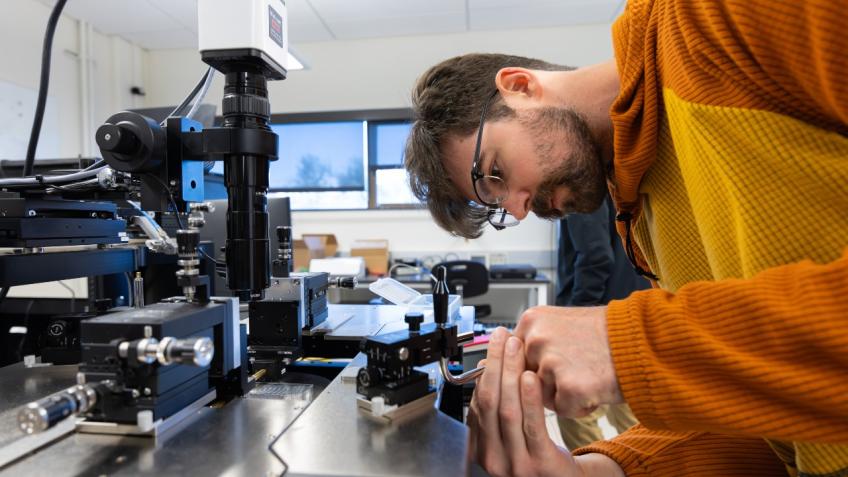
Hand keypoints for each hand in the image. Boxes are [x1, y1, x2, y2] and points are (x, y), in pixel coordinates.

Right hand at [468, 327, 580, 476]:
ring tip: (516, 348)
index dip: (483, 371)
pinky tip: (530, 377)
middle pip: (489, 403)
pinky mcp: (540, 464)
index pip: (477, 404)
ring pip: (507, 412)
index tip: (493, 346)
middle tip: (502, 337)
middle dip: (494, 365)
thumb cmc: (539, 460)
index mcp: (483, 450)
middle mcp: (494, 459)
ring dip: (510, 374)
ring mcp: (516, 464)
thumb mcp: (512, 438)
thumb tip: (492, 368)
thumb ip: (501, 411)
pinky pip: (532, 426)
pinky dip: (529, 399)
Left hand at [514, 306, 622, 417]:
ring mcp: (550, 362)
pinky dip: (580, 406)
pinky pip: (563, 409)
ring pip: (543, 396)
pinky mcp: (568, 386)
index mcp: (531, 320)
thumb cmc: (607, 335)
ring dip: (565, 393)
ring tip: (588, 373)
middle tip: (579, 364)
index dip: (538, 365)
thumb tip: (511, 363)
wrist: (645, 342)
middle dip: (549, 381)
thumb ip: (536, 339)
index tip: (561, 358)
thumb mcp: (562, 324)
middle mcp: (535, 338)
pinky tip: (595, 386)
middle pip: (527, 378)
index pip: (515, 358)